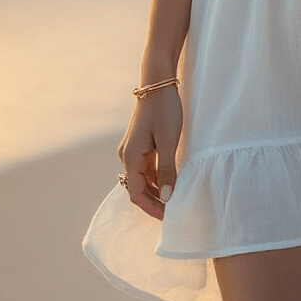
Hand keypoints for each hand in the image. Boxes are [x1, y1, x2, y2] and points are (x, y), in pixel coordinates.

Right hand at [118, 86, 182, 219]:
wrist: (158, 82)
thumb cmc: (164, 110)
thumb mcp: (169, 141)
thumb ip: (167, 170)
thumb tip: (167, 197)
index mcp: (130, 156)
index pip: (135, 192)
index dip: (150, 207)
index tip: (166, 218)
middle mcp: (127, 155)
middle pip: (137, 187)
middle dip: (153, 201)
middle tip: (172, 212)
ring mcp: (132, 148)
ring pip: (142, 178)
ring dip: (155, 190)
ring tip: (174, 198)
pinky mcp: (140, 142)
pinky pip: (145, 167)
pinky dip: (156, 177)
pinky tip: (170, 180)